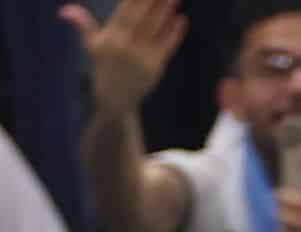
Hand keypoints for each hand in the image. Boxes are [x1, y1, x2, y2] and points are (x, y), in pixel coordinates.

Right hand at [59, 0, 186, 116]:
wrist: (114, 100)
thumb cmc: (103, 68)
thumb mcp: (91, 46)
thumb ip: (83, 25)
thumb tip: (65, 10)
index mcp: (110, 36)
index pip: (124, 11)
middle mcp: (125, 44)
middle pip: (142, 17)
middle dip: (152, 1)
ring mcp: (142, 56)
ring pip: (155, 29)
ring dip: (165, 12)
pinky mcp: (156, 67)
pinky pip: (167, 47)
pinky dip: (175, 33)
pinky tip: (182, 19)